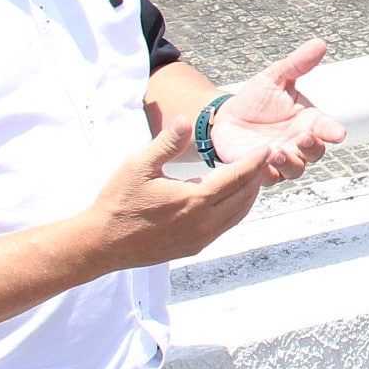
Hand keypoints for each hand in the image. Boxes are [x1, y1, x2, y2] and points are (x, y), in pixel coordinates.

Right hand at [87, 123, 269, 269]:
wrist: (102, 243)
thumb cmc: (118, 202)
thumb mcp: (138, 166)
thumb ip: (166, 143)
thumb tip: (185, 121)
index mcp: (194, 200)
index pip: (237, 177)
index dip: (254, 161)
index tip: (266, 149)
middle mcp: (203, 222)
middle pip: (244, 196)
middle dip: (257, 176)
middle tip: (265, 159)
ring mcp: (201, 238)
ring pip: (238, 214)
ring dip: (249, 194)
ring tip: (253, 176)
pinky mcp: (194, 247)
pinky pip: (225, 226)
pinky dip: (236, 210)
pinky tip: (232, 197)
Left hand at [212, 40, 347, 180]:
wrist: (228, 118)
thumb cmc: (256, 100)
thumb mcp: (275, 78)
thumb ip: (297, 65)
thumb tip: (318, 44)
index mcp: (309, 121)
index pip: (328, 128)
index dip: (333, 131)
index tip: (337, 133)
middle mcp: (298, 142)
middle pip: (316, 152)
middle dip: (312, 147)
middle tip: (303, 138)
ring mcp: (282, 158)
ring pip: (295, 168)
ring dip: (290, 162)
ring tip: (277, 151)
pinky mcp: (261, 169)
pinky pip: (270, 179)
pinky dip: (268, 175)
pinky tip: (262, 165)